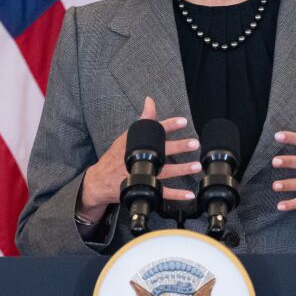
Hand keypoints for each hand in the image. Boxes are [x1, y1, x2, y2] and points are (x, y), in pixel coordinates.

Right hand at [78, 96, 200, 220]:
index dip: (168, 125)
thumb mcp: (126, 136)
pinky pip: (162, 193)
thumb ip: (142, 120)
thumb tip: (150, 101)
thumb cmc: (115, 157)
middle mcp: (139, 157)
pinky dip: (176, 195)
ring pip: (165, 172)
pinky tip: (189, 194)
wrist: (99, 182)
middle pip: (161, 151)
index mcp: (135, 143)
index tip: (183, 122)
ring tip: (196, 166)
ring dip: (181, 169)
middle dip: (178, 147)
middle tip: (194, 143)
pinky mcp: (143, 188)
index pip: (153, 131)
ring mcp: (141, 174)